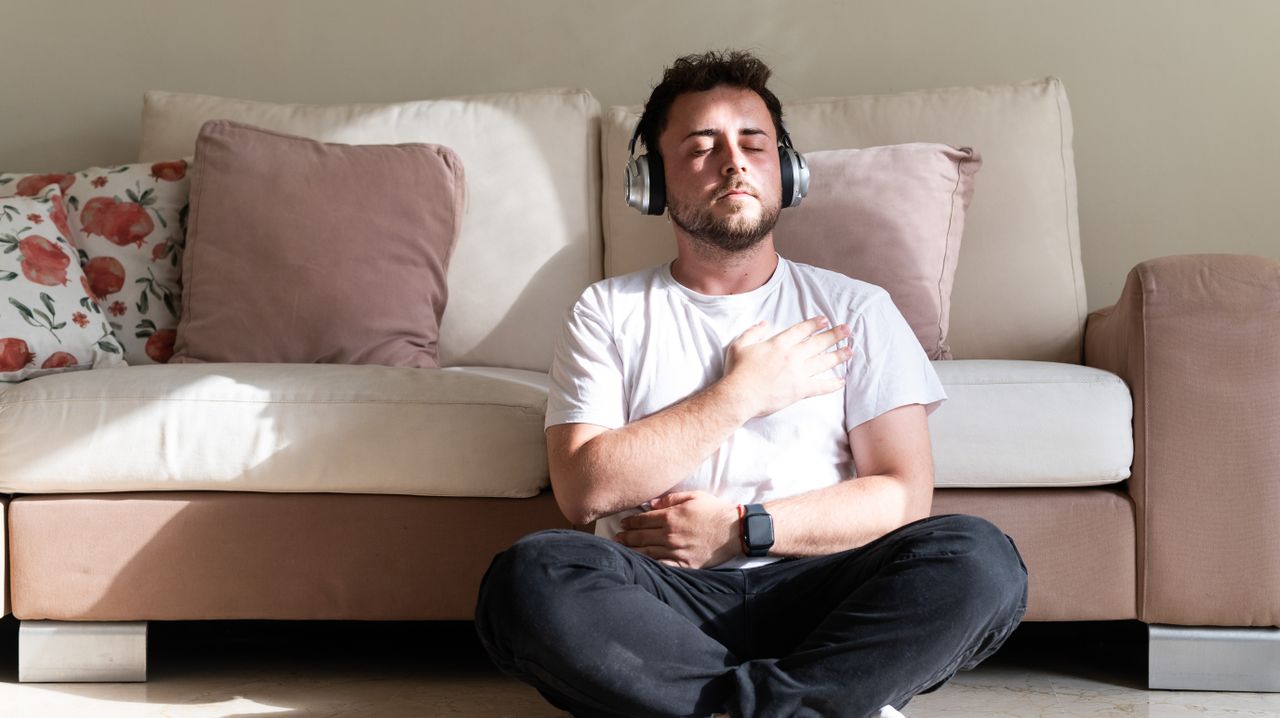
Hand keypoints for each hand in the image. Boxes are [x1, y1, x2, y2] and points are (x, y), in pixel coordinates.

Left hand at [615, 491, 739, 568]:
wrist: (734, 530)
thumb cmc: (714, 510)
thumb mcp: (693, 496)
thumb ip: (670, 498)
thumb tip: (651, 503)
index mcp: (671, 517)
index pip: (643, 520)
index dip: (630, 522)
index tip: (622, 524)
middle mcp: (670, 535)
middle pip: (641, 537)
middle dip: (626, 537)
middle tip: (616, 538)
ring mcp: (677, 551)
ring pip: (648, 553)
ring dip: (632, 551)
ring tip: (622, 551)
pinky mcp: (685, 564)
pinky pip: (663, 566)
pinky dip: (650, 566)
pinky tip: (641, 566)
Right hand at [722, 317, 851, 417]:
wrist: (740, 395)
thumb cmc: (738, 371)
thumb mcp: (739, 345)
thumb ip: (753, 332)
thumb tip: (764, 323)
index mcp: (779, 343)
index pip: (802, 330)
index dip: (815, 324)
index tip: (825, 320)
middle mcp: (792, 355)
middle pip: (818, 343)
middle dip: (834, 335)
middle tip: (847, 330)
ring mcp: (798, 373)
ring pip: (824, 362)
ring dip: (838, 355)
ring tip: (850, 351)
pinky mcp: (800, 390)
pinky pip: (820, 386)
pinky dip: (832, 384)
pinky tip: (842, 381)